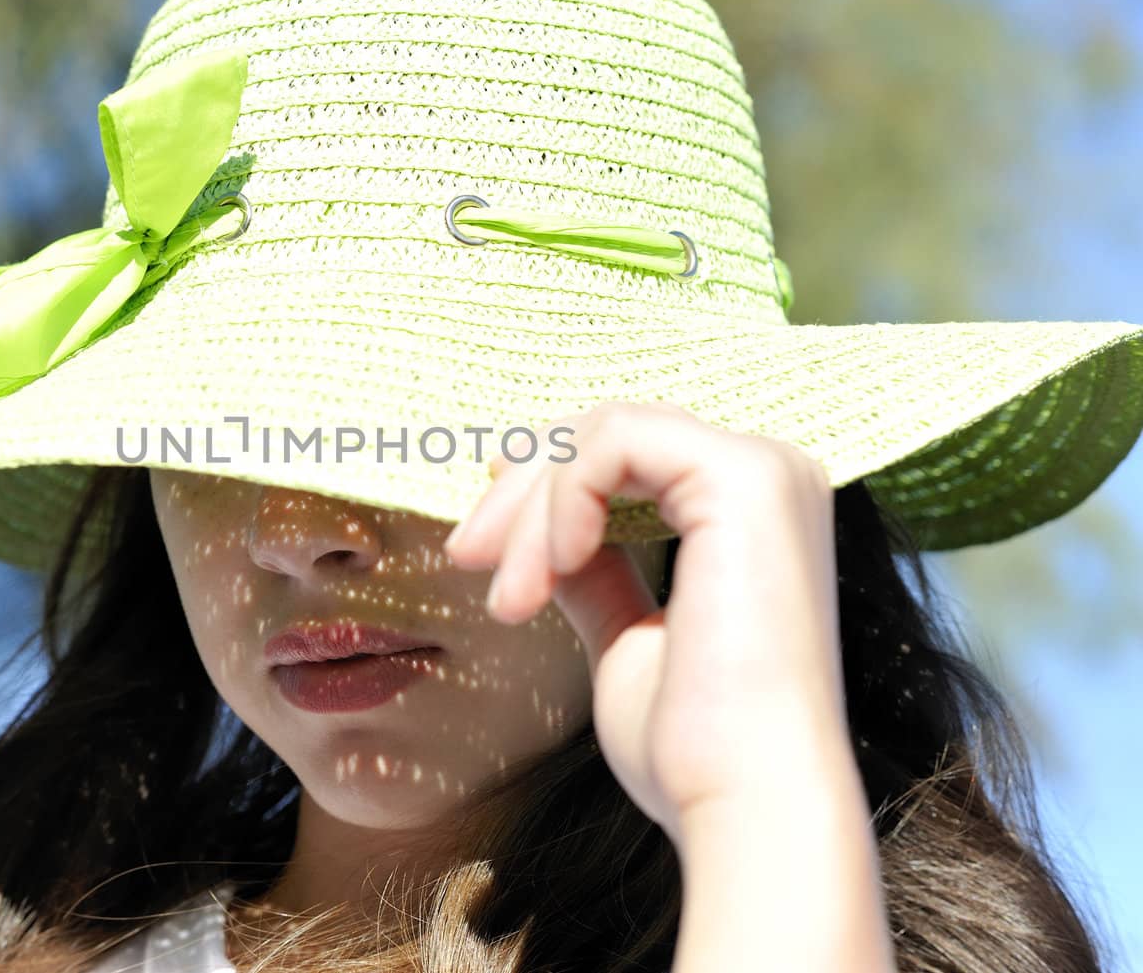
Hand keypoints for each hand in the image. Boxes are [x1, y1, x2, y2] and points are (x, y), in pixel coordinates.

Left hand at [442, 400, 853, 844]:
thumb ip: (593, 574)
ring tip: (512, 597)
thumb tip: (541, 537)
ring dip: (532, 509)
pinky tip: (554, 568)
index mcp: (749, 511)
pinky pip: (616, 440)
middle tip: (466, 557)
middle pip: (607, 433)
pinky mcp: (747, 476)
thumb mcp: (622, 638)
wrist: (743, 804)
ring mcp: (765, 469)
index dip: (539, 484)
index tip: (478, 546)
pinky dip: (563, 498)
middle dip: (520, 493)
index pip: (624, 452)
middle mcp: (770, 474)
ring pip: (604, 432)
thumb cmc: (692, 747)